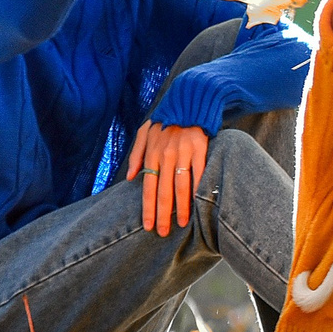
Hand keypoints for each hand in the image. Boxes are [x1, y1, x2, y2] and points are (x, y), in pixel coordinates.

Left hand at [126, 120, 209, 234]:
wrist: (190, 100)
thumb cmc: (167, 118)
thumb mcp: (145, 132)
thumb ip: (136, 154)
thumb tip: (132, 177)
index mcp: (152, 153)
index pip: (148, 187)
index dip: (148, 208)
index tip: (148, 226)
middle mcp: (166, 154)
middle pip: (163, 191)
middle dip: (163, 214)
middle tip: (163, 232)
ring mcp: (183, 152)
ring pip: (181, 186)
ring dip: (182, 207)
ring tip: (182, 223)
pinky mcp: (200, 149)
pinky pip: (199, 173)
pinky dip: (198, 189)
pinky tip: (199, 204)